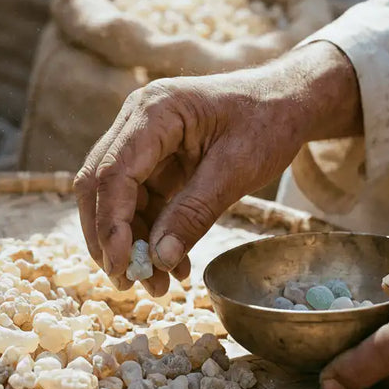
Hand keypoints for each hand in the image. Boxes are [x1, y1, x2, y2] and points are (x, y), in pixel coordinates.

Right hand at [74, 42, 361, 296]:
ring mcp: (144, 142)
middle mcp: (138, 123)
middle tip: (127, 281)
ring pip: (118, 199)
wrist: (287, 103)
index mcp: (155, 112)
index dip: (111, 224)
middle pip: (101, 185)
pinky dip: (153, 235)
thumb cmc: (267, 123)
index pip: (113, 172)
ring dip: (132, 243)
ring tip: (157, 285)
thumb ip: (194, 213)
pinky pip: (143, 203)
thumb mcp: (235, 170)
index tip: (121, 265)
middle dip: (110, 237)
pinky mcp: (156, 162)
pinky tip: (173, 265)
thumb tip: (158, 259)